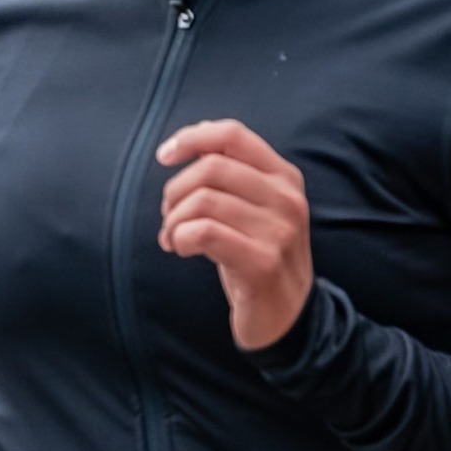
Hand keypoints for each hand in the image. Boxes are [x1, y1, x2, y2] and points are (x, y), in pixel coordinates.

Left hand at [157, 119, 312, 350]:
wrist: (287, 316)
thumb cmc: (259, 256)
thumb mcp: (254, 208)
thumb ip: (232, 173)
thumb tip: (197, 134)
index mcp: (285, 177)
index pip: (233, 135)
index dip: (192, 138)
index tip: (164, 156)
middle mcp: (287, 199)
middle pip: (211, 168)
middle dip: (175, 190)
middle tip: (168, 216)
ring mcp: (279, 231)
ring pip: (203, 201)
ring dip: (173, 220)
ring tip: (172, 238)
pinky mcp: (262, 262)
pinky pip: (203, 232)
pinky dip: (180, 238)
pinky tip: (181, 249)